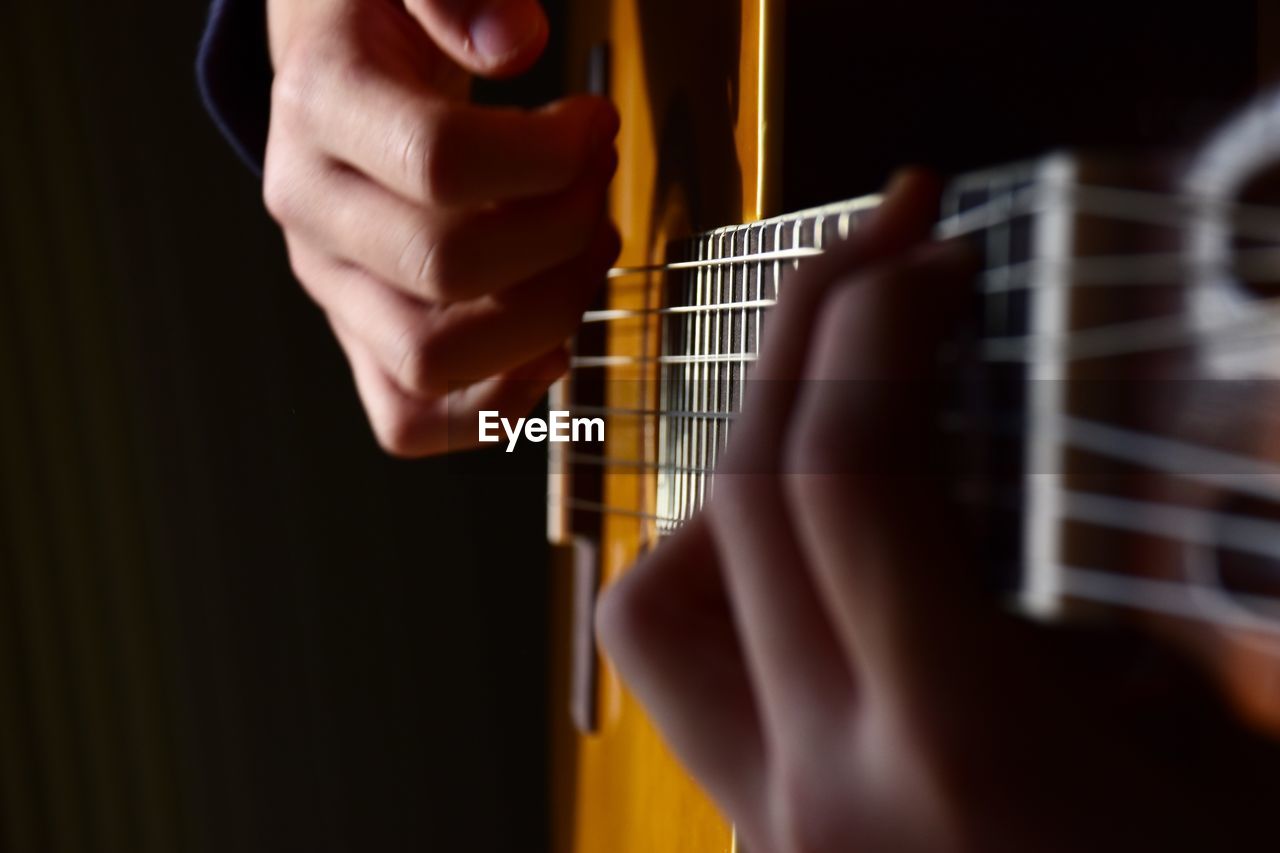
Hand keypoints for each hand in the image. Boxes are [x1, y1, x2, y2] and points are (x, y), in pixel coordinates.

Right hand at [262, 0, 619, 455]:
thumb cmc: (391, 16)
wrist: (343, 65)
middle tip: (596, 181)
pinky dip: (495, 404)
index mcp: (320, 106)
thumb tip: (514, 42)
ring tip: (585, 250)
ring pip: (431, 363)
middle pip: (447, 269)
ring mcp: (334, 288)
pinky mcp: (363, 337)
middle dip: (563, 229)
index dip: (550, 155)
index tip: (594, 121)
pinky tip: (550, 341)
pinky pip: (410, 419)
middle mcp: (313, 212)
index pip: (440, 162)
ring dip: (546, 316)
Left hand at [597, 172, 1279, 851]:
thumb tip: (1110, 458)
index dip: (879, 327)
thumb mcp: (1240, 763)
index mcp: (962, 763)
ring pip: (666, 601)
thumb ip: (1158, 615)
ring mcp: (776, 826)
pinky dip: (751, 579)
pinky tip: (855, 555)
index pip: (848, 476)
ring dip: (740, 478)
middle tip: (887, 259)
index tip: (933, 249)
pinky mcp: (774, 839)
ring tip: (847, 419)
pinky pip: (705, 678)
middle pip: (744, 503)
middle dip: (810, 346)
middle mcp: (827, 794)